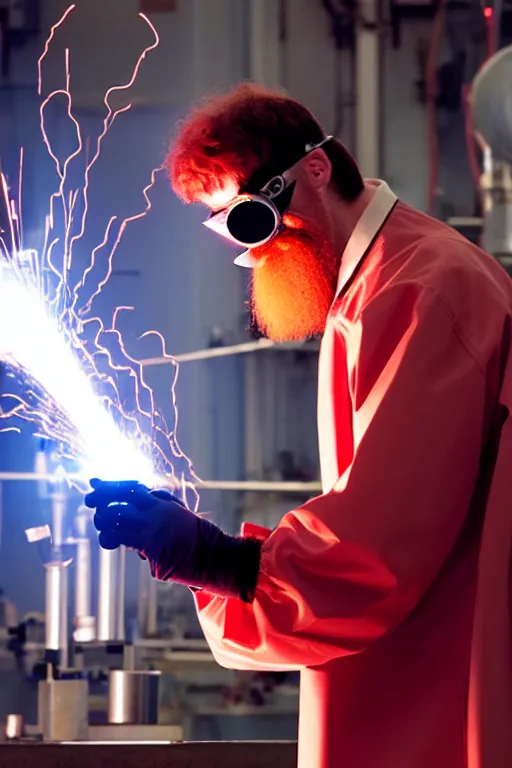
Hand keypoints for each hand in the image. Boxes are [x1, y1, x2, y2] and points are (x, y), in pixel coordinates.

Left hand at [84, 478, 260, 600]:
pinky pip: (128, 545)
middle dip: (100, 500)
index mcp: (162, 503)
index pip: (130, 487)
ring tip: (104, 525)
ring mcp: (152, 534)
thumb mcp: (178, 511)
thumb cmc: (198, 534)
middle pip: (118, 502)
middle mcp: (155, 515)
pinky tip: (113, 541)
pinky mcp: (152, 553)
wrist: (215, 556)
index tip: (93, 482)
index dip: (109, 485)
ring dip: (105, 523)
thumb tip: (144, 493)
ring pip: (116, 524)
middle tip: (90, 501)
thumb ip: (160, 502)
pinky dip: (118, 542)